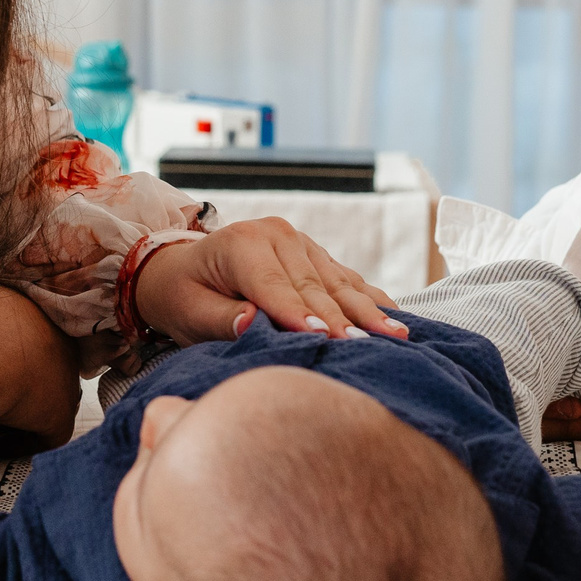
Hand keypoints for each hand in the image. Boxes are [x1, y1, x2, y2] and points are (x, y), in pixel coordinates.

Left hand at [134, 218, 406, 342]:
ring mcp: (301, 242)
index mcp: (242, 243)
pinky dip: (370, 299)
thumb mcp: (190, 312)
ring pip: (338, 283)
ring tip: (398, 334)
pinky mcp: (316, 255)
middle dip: (344, 318)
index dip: (301, 314)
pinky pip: (346, 279)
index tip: (326, 338)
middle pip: (315, 286)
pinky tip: (396, 316)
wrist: (183, 271)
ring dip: (368, 311)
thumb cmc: (184, 296)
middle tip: (370, 345)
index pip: (277, 287)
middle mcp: (277, 235)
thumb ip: (221, 318)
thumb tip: (249, 322)